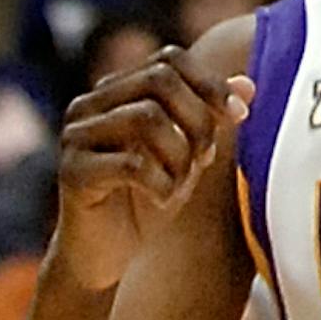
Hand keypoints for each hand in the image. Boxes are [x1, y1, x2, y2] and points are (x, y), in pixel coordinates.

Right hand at [54, 48, 252, 294]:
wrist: (102, 260)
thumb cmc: (146, 201)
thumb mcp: (187, 154)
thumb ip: (211, 116)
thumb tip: (248, 86)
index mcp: (117, 90)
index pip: (169, 59)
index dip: (210, 82)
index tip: (239, 115)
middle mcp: (90, 103)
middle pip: (159, 80)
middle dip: (197, 118)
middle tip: (206, 157)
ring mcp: (76, 135)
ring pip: (147, 118)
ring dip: (180, 155)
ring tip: (182, 183)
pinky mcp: (71, 172)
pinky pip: (130, 164)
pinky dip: (161, 183)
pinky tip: (164, 198)